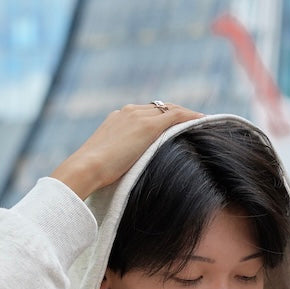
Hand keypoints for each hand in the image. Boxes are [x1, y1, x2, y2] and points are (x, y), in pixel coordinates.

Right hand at [51, 102, 201, 198]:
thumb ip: (116, 163)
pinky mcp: (148, 126)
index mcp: (116, 120)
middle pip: (158, 108)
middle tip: (193, 122)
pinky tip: (203, 121)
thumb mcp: (105, 165)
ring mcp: (138, 117)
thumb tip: (119, 179)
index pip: (144, 114)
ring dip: (186, 115)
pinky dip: (190, 117)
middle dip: (176, 114)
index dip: (161, 118)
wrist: (85, 169)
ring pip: (169, 110)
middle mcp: (128, 112)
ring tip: (202, 122)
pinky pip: (175, 116)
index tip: (173, 127)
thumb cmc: (90, 176)